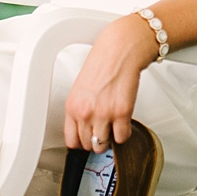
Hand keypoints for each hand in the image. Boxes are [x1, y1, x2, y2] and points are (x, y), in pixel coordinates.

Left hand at [63, 15, 154, 151]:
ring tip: (113, 127)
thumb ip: (81, 109)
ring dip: (110, 138)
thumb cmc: (103, 63)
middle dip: (96, 140)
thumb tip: (85, 126)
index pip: (71, 140)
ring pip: (103, 144)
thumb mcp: (81, 88)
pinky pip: (122, 137)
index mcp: (72, 106)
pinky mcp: (122, 113)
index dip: (81, 143)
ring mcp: (104, 114)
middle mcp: (85, 112)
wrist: (120, 50)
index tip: (87, 141)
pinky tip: (124, 123)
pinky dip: (124, 133)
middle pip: (88, 145)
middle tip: (103, 131)